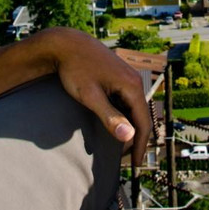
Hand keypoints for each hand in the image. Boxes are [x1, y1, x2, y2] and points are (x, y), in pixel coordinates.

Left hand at [43, 27, 151, 160]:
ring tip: (119, 147)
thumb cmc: (75, 69)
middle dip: (135, 139)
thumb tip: (130, 137)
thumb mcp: (90, 96)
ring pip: (134, 109)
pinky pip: (126, 101)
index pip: (143, 123)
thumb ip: (110, 117)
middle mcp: (134, 81)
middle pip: (141, 116)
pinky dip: (123, 116)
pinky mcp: (119, 76)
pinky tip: (114, 124)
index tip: (134, 166)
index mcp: (132, 86)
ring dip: (129, 127)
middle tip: (126, 160)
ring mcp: (127, 77)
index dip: (139, 146)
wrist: (65, 44)